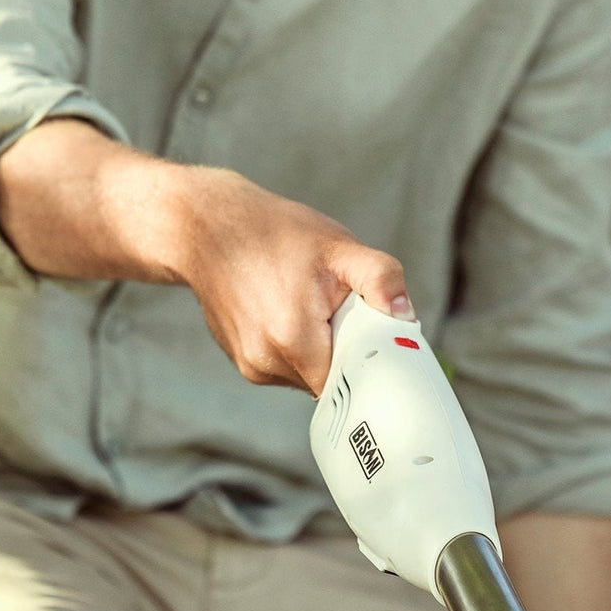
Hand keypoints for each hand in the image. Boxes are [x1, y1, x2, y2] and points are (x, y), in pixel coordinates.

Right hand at [170, 167, 412, 395]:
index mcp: (293, 339)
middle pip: (332, 379)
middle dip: (347, 351)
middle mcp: (267, 362)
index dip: (371, 364)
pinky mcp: (244, 362)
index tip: (380, 343)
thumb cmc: (274, 233)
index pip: (351, 382)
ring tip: (314, 307)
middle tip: (346, 313)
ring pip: (310, 375)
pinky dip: (300, 348)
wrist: (206, 228)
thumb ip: (379, 279)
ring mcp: (251, 366)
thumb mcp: (338, 248)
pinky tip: (292, 311)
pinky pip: (288, 367)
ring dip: (323, 350)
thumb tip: (405, 315)